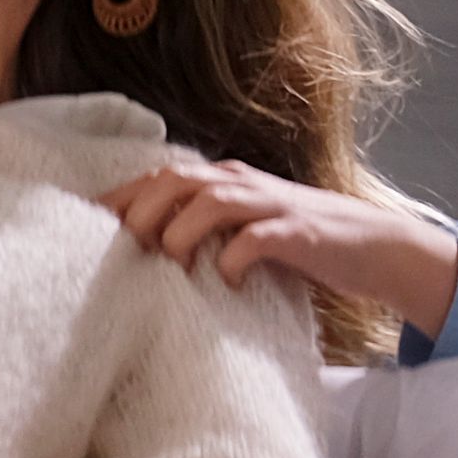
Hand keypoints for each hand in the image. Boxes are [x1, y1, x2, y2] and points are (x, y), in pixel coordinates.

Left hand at [102, 161, 457, 337]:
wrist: (373, 247)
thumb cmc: (297, 245)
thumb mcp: (240, 231)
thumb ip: (199, 231)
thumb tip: (140, 254)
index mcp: (222, 182)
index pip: (157, 178)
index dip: (119, 198)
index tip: (84, 227)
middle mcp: (241, 184)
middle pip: (176, 180)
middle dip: (143, 211)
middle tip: (127, 249)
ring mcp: (271, 204)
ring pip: (211, 200)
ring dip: (181, 230)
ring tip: (171, 262)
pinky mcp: (298, 232)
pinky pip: (257, 238)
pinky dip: (234, 257)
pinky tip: (227, 279)